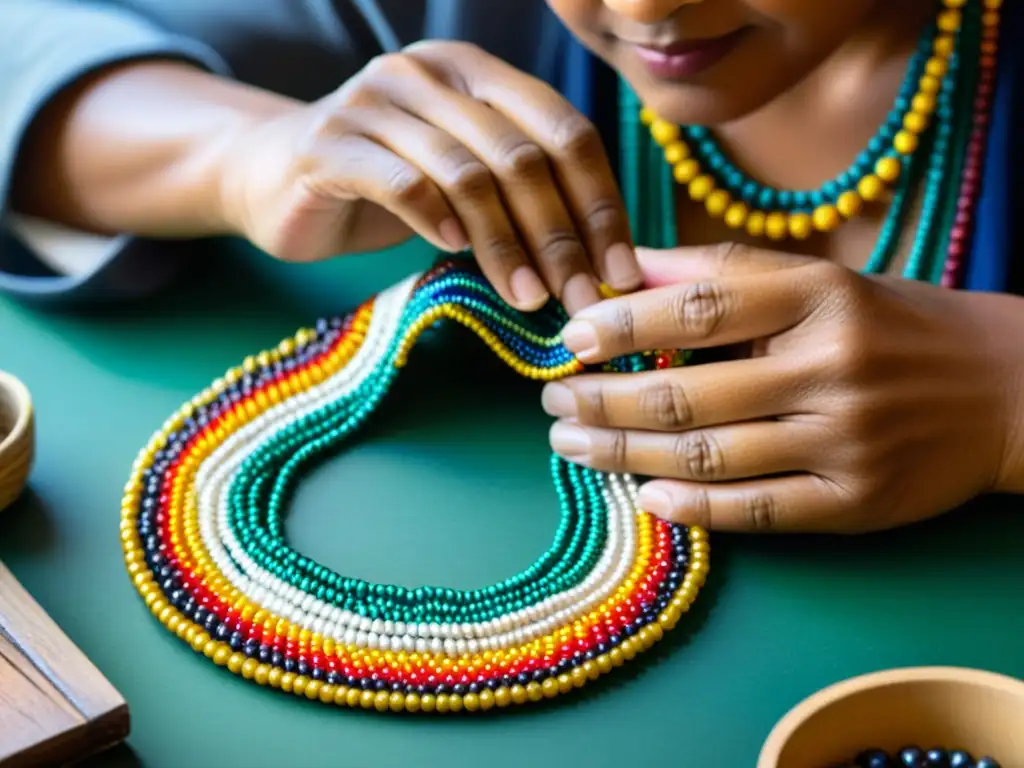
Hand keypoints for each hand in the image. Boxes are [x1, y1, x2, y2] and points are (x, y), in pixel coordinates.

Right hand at [217, 41, 639, 314]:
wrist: (275, 176)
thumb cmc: (388, 187)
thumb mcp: (465, 183)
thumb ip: (522, 198)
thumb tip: (602, 264)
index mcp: (479, 73)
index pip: (565, 130)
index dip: (601, 203)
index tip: (620, 270)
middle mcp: (432, 73)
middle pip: (523, 156)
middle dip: (562, 236)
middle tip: (583, 298)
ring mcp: (377, 100)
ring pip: (468, 173)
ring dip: (507, 244)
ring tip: (528, 296)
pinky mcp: (331, 141)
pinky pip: (401, 180)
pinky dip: (436, 219)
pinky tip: (454, 252)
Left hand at [541, 244, 1023, 533]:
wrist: (1004, 387)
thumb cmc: (891, 324)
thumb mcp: (818, 280)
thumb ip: (721, 270)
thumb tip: (628, 266)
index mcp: (819, 297)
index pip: (696, 310)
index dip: (620, 326)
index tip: (568, 340)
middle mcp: (832, 367)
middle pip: (687, 395)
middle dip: (602, 401)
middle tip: (552, 402)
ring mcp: (846, 441)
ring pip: (710, 458)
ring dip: (625, 455)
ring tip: (572, 445)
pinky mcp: (858, 503)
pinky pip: (758, 512)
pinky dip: (693, 510)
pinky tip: (644, 497)